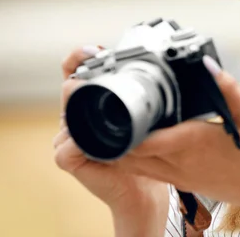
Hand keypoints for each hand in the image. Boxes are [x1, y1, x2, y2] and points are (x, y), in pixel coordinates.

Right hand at [53, 46, 168, 235]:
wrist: (144, 190)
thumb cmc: (147, 152)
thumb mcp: (150, 118)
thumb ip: (151, 96)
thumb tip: (172, 72)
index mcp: (94, 104)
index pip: (77, 72)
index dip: (80, 57)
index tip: (95, 49)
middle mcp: (77, 117)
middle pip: (69, 88)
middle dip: (80, 78)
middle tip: (97, 70)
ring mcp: (69, 137)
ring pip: (66, 113)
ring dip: (83, 109)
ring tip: (103, 110)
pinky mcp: (67, 158)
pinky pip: (67, 145)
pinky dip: (82, 143)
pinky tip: (96, 143)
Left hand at [115, 57, 239, 235]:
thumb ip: (229, 91)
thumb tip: (209, 66)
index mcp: (193, 142)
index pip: (144, 138)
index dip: (123, 125)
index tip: (111, 104)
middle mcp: (179, 162)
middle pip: (130, 152)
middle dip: (113, 134)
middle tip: (104, 110)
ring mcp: (178, 175)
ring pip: (134, 165)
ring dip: (120, 148)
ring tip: (111, 126)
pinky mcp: (181, 182)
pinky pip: (147, 171)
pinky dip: (133, 159)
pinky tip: (133, 145)